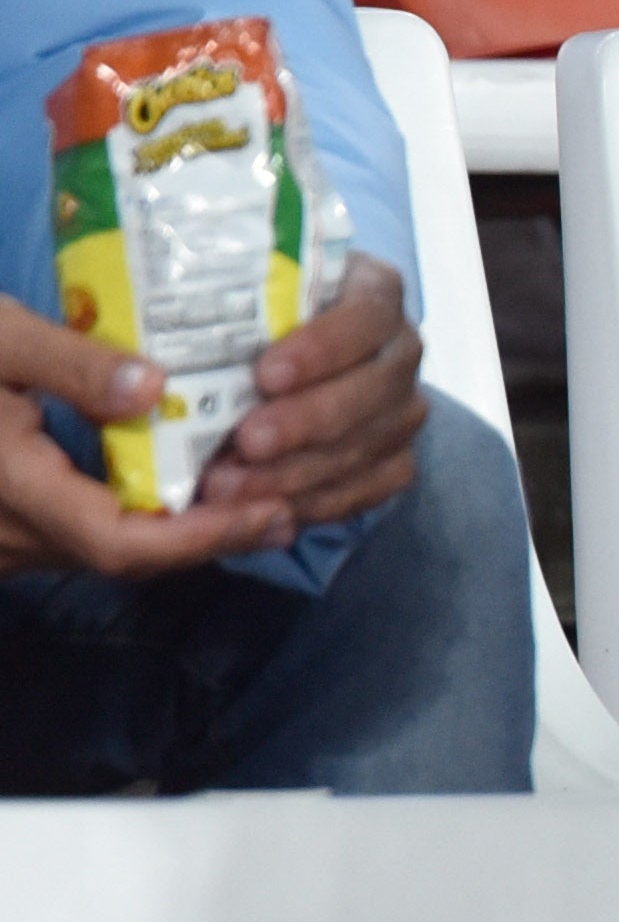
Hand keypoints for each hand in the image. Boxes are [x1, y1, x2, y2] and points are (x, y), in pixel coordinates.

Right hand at [0, 291, 291, 578]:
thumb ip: (72, 365)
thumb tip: (156, 390)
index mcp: (8, 484)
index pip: (116, 542)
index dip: (199, 539)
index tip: (268, 513)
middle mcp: (4, 530)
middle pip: (121, 557)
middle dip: (207, 540)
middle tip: (287, 511)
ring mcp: (0, 537)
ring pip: (100, 552)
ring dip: (177, 535)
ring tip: (255, 501)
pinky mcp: (3, 526)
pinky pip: (77, 538)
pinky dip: (137, 522)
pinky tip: (184, 491)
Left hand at [195, 260, 423, 528]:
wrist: (263, 358)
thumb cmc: (233, 313)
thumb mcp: (211, 291)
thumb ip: (180, 318)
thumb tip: (138, 383)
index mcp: (369, 290)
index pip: (367, 314)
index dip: (325, 347)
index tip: (266, 374)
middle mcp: (398, 349)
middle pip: (378, 387)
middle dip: (311, 420)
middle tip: (247, 442)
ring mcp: (400, 408)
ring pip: (372, 444)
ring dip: (302, 472)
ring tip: (231, 488)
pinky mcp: (393, 457)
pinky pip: (371, 489)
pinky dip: (318, 502)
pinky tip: (262, 509)